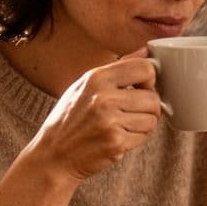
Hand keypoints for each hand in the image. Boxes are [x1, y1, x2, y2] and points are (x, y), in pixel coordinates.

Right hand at [17, 48, 164, 183]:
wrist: (53, 155)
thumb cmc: (70, 119)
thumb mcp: (86, 85)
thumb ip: (119, 67)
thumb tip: (146, 50)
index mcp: (97, 78)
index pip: (145, 67)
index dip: (150, 79)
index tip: (142, 88)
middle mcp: (103, 97)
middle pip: (153, 97)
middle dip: (149, 107)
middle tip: (133, 112)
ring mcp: (110, 121)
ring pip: (152, 119)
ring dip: (143, 125)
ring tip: (122, 125)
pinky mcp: (116, 142)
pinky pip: (144, 137)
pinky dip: (135, 139)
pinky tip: (118, 138)